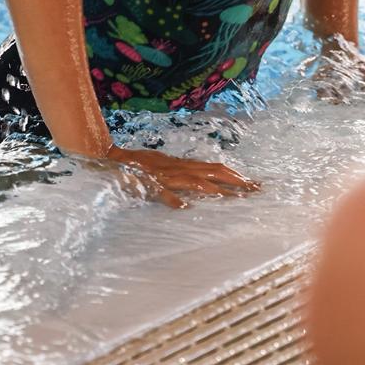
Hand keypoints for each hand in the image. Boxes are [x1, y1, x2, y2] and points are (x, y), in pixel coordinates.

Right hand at [102, 145, 259, 208]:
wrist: (109, 157)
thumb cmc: (136, 166)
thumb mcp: (162, 170)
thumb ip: (178, 178)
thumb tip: (194, 190)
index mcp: (182, 165)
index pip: (215, 169)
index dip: (235, 175)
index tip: (253, 184)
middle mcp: (178, 168)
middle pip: (213, 172)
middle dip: (235, 181)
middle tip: (255, 190)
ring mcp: (164, 175)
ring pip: (193, 180)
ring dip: (213, 189)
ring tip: (231, 198)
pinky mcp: (148, 183)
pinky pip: (161, 191)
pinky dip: (172, 198)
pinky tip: (182, 207)